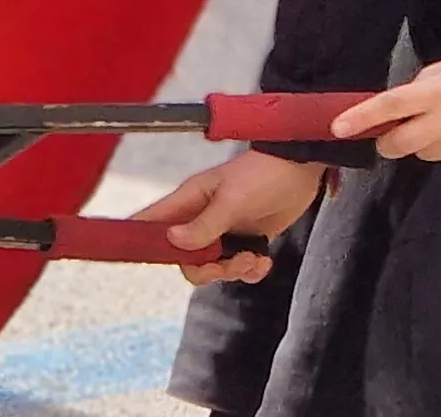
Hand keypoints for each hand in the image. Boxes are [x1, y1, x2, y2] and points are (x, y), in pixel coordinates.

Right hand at [132, 150, 325, 286]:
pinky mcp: (247, 239)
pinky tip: (264, 259)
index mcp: (190, 200)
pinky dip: (251, 270)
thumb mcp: (232, 199)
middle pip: (185, 258)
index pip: (153, 221)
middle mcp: (202, 218)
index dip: (141, 240)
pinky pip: (239, 267)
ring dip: (233, 271)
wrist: (301, 170)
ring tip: (253, 258)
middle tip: (227, 264)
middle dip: (206, 269)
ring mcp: (225, 230)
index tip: (140, 256)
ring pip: (213, 266)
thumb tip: (173, 241)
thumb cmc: (262, 174)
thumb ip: (204, 224)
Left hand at [333, 51, 440, 164]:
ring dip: (423, 143)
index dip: (361, 118)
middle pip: (399, 144)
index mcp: (436, 92)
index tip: (338, 128)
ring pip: (423, 154)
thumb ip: (419, 87)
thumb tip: (396, 109)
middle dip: (387, 142)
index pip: (389, 107)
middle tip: (391, 134)